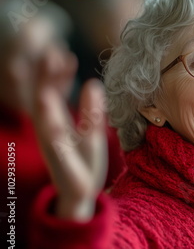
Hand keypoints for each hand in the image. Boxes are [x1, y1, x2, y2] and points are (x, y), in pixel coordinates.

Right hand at [33, 52, 107, 221]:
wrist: (82, 195)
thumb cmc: (85, 162)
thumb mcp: (92, 132)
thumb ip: (90, 110)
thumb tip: (94, 84)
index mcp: (58, 124)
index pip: (55, 95)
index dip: (58, 75)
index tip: (65, 54)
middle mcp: (52, 132)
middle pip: (45, 100)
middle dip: (46, 78)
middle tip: (51, 53)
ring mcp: (55, 148)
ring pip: (46, 122)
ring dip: (45, 103)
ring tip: (47, 83)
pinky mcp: (62, 163)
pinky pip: (57, 147)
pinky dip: (54, 132)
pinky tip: (54, 120)